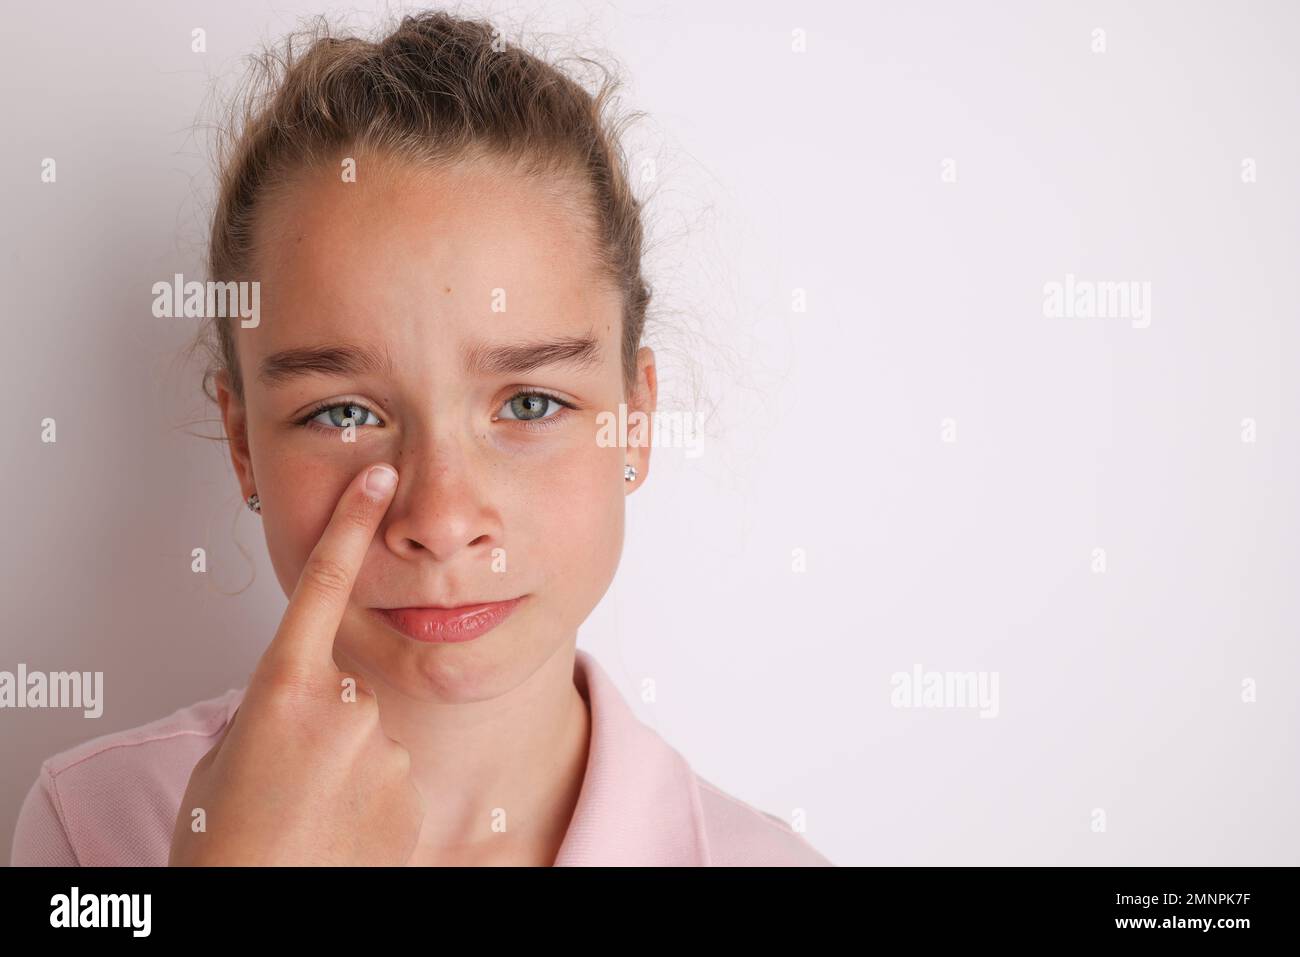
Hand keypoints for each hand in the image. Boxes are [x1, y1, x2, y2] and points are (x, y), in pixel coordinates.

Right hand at [169, 463, 423, 864]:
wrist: (257, 908)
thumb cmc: (224, 845)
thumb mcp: (228, 756)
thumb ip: (274, 707)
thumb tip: (301, 698)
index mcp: (284, 688)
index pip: (324, 586)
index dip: (351, 525)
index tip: (377, 478)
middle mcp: (345, 707)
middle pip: (348, 692)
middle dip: (326, 724)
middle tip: (290, 779)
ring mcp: (384, 751)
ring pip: (371, 740)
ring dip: (346, 769)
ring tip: (310, 815)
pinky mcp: (412, 796)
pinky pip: (391, 781)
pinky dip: (368, 803)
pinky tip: (339, 834)